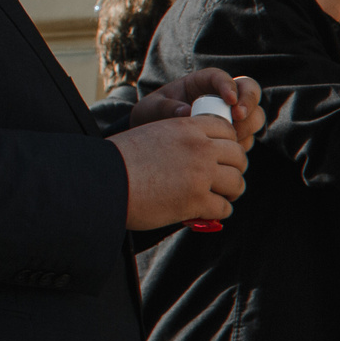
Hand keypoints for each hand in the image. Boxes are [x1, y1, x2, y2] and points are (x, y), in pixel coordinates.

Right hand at [113, 110, 247, 229]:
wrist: (101, 182)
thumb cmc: (120, 161)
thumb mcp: (153, 135)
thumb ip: (180, 140)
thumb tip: (201, 154)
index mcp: (186, 127)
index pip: (227, 130)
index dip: (228, 144)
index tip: (222, 156)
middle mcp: (199, 148)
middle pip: (238, 156)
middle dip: (234, 168)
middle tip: (225, 179)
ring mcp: (200, 174)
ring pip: (236, 183)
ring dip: (230, 192)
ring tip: (220, 197)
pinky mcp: (196, 201)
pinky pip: (224, 208)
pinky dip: (218, 212)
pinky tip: (208, 212)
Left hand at [131, 70, 261, 145]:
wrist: (154, 140)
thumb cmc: (151, 116)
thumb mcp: (150, 108)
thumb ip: (165, 108)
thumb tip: (186, 112)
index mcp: (202, 83)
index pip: (221, 77)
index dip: (229, 86)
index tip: (230, 99)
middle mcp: (222, 97)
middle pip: (250, 91)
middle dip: (249, 103)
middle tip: (238, 117)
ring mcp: (232, 117)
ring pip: (255, 115)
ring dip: (248, 126)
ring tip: (231, 137)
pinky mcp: (235, 136)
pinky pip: (249, 139)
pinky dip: (242, 144)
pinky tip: (228, 151)